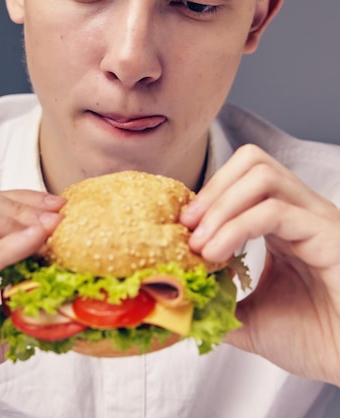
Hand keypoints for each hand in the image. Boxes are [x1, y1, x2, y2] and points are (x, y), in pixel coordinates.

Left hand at [181, 144, 339, 384]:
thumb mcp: (251, 318)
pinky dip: (237, 227)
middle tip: (187, 227)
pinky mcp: (329, 234)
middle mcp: (302, 211)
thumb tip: (179, 300)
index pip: (243, 176)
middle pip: (253, 162)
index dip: (208, 194)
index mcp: (284, 221)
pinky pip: (277, 211)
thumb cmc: (316, 340)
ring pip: (263, 176)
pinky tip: (218, 253)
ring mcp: (317, 218)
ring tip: (201, 244)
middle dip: (213, 190)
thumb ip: (217, 304)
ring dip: (221, 206)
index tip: (182, 226)